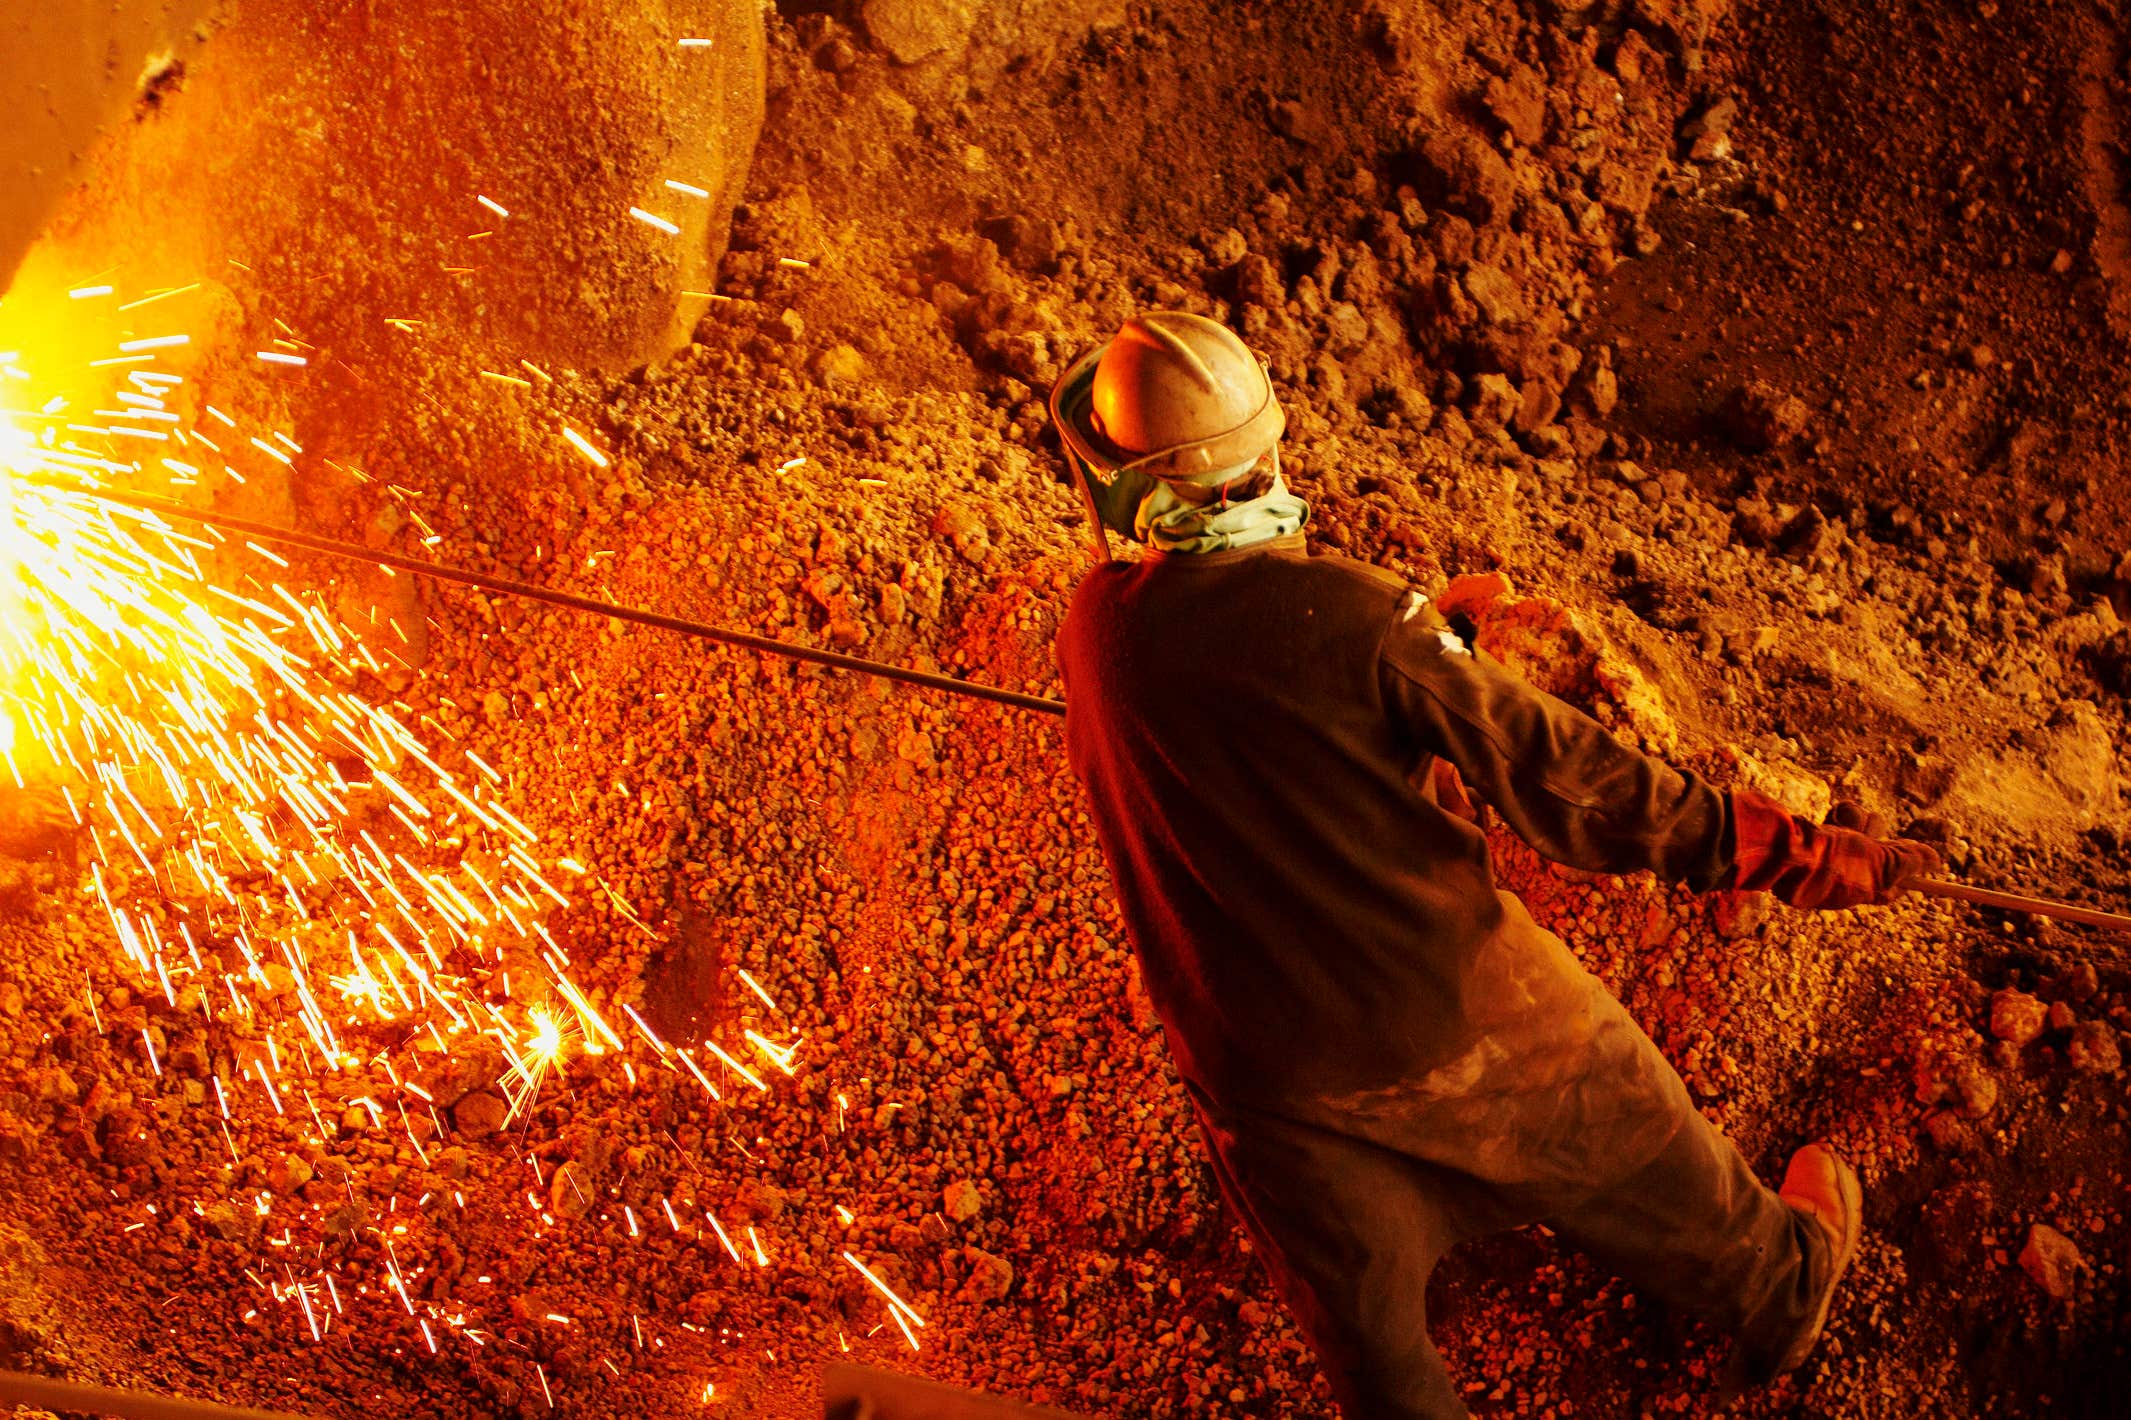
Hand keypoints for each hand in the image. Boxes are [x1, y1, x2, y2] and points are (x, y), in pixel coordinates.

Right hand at [1725, 790, 1943, 909]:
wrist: (1774, 848)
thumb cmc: (1828, 862)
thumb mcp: (1879, 865)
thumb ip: (1907, 862)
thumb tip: (1935, 861)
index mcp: (1861, 892)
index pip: (1897, 881)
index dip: (1904, 863)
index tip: (1910, 850)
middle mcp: (1846, 877)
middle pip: (1879, 850)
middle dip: (1877, 835)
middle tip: (1868, 831)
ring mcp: (1829, 856)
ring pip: (1860, 830)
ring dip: (1856, 821)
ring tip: (1842, 819)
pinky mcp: (1813, 838)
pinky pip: (1838, 822)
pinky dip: (1838, 816)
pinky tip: (1829, 817)